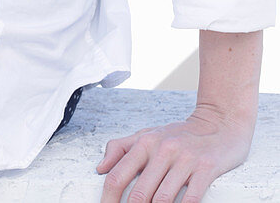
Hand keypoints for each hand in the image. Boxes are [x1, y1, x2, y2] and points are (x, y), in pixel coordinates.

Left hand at [96, 104, 254, 201]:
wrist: (219, 123)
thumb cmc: (180, 134)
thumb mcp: (148, 134)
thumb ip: (121, 148)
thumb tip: (100, 168)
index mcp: (145, 142)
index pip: (118, 175)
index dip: (108, 199)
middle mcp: (163, 149)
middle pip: (139, 193)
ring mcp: (185, 159)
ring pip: (163, 199)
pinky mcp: (206, 169)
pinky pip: (191, 199)